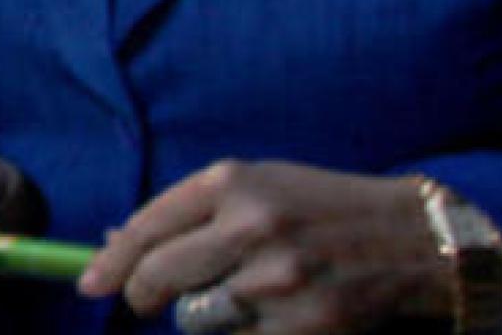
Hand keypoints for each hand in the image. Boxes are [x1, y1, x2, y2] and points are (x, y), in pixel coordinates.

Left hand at [78, 160, 446, 332]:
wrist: (411, 238)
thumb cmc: (321, 209)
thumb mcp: (258, 188)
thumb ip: (191, 214)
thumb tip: (115, 244)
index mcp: (234, 182)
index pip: (149, 226)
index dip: (113, 263)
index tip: (91, 285)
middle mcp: (252, 226)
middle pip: (159, 278)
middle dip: (143, 295)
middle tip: (146, 301)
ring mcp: (278, 281)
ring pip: (196, 319)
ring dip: (209, 316)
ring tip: (248, 295)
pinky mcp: (302, 329)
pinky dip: (248, 334)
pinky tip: (277, 316)